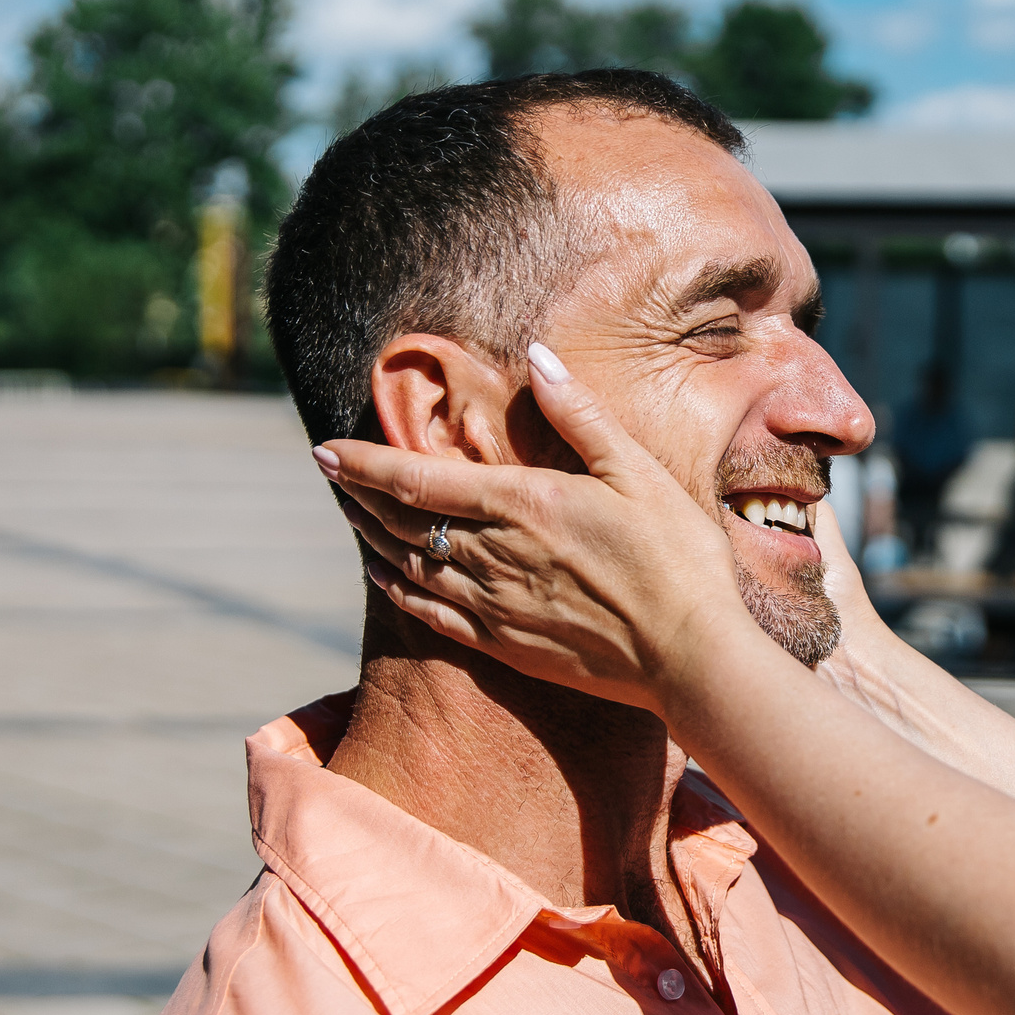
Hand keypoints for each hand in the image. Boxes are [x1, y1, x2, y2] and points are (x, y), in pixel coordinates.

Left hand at [314, 344, 751, 712]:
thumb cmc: (677, 557)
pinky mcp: (505, 645)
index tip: (323, 448)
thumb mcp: (638, 471)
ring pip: (411, 564)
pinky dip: (400, 589)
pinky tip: (386, 576)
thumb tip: (537, 358)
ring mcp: (495, 604)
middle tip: (328, 473)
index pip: (419, 480)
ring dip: (373, 536)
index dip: (364, 463)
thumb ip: (580, 415)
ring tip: (349, 513)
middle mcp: (495, 555)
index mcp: (524, 504)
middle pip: (403, 521)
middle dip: (358, 494)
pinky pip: (431, 615)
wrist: (692, 656)